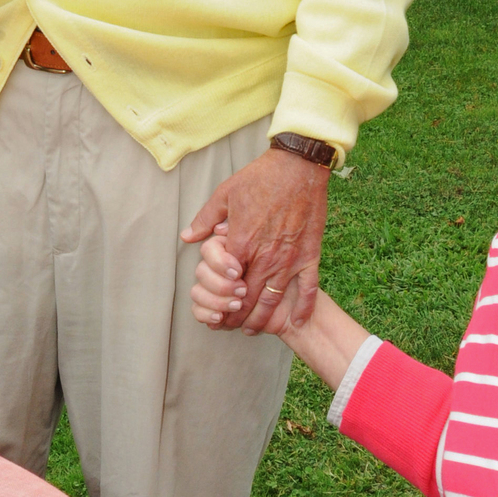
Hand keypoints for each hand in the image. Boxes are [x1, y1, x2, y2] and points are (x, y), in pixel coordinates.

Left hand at [183, 146, 329, 330]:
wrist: (297, 166)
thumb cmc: (260, 178)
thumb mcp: (225, 194)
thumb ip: (205, 219)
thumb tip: (187, 237)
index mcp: (241, 242)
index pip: (226, 283)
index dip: (219, 301)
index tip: (214, 313)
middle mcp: (265, 256)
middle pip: (248, 298)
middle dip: (237, 317)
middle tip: (230, 328)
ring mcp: (289, 258)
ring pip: (273, 299)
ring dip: (262, 318)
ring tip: (253, 330)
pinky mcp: (309, 255)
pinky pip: (308, 288)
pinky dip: (304, 307)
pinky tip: (299, 322)